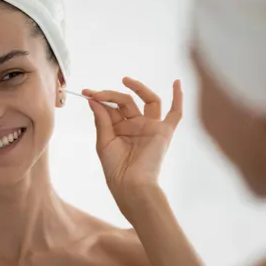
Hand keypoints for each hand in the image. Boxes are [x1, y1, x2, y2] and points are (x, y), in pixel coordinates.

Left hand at [83, 77, 182, 219]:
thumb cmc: (116, 169)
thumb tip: (94, 99)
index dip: (99, 98)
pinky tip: (177, 82)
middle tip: (96, 93)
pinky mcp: (164, 132)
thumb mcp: (104, 142)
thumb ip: (102, 120)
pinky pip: (175, 113)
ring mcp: (151, 127)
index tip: (86, 93)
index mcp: (120, 129)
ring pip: (148, 100)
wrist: (130, 185)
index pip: (112, 108)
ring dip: (138, 88)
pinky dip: (178, 98)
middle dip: (110, 95)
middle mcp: (136, 126)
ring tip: (125, 80)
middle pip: (126, 102)